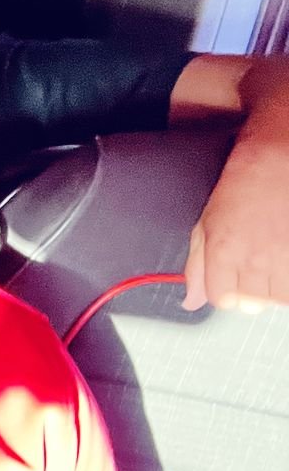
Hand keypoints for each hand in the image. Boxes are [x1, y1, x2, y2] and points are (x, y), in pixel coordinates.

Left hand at [183, 138, 288, 313]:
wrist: (274, 166)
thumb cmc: (240, 190)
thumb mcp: (206, 225)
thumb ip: (197, 267)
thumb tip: (191, 301)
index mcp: (223, 253)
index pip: (221, 300)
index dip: (225, 291)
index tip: (230, 280)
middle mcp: (253, 259)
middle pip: (250, 304)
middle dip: (249, 290)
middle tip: (254, 264)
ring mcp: (282, 259)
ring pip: (276, 299)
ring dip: (274, 287)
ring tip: (272, 260)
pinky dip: (288, 281)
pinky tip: (283, 261)